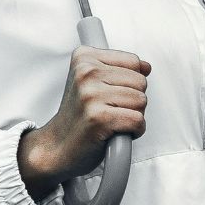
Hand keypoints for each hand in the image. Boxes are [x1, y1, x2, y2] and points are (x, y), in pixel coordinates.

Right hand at [17, 46, 150, 201]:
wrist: (58, 147)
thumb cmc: (79, 116)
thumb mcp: (93, 82)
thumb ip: (120, 69)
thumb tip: (146, 67)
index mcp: (84, 58)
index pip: (133, 61)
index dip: (130, 82)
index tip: (110, 94)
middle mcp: (85, 72)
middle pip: (141, 82)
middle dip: (133, 101)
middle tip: (110, 111)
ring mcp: (91, 95)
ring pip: (142, 101)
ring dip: (133, 117)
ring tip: (111, 122)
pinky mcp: (98, 118)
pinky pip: (138, 121)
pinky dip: (134, 131)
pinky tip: (116, 133)